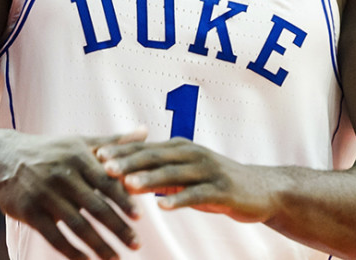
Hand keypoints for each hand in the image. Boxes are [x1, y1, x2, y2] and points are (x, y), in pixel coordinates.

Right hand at [0, 128, 147, 259]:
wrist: (4, 158)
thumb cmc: (52, 152)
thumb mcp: (80, 142)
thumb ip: (114, 142)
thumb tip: (146, 132)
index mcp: (78, 157)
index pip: (106, 182)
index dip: (123, 199)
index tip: (139, 217)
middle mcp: (62, 175)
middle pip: (95, 206)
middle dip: (117, 228)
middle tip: (136, 244)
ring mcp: (44, 194)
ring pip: (77, 225)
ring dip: (98, 245)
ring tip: (116, 258)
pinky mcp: (29, 212)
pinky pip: (54, 236)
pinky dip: (72, 251)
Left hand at [96, 138, 278, 223]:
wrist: (261, 190)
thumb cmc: (216, 183)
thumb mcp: (186, 175)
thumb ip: (159, 173)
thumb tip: (124, 175)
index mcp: (181, 148)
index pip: (145, 148)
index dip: (120, 151)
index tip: (94, 155)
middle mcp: (193, 154)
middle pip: (155, 156)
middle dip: (128, 161)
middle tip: (103, 167)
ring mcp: (208, 171)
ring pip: (173, 174)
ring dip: (149, 179)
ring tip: (127, 185)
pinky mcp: (222, 189)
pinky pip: (197, 194)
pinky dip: (179, 199)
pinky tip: (163, 207)